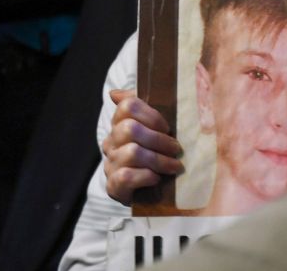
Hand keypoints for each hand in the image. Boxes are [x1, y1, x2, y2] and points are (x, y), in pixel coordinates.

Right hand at [102, 89, 183, 205]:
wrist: (150, 193)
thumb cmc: (157, 154)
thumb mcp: (156, 129)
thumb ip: (145, 106)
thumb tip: (114, 92)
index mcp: (120, 124)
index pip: (128, 106)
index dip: (151, 114)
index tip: (168, 127)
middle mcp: (111, 142)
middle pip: (130, 128)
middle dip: (159, 139)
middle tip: (176, 149)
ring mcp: (110, 164)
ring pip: (132, 152)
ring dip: (159, 160)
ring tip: (174, 166)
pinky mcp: (113, 186)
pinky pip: (127, 176)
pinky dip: (146, 176)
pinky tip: (157, 179)